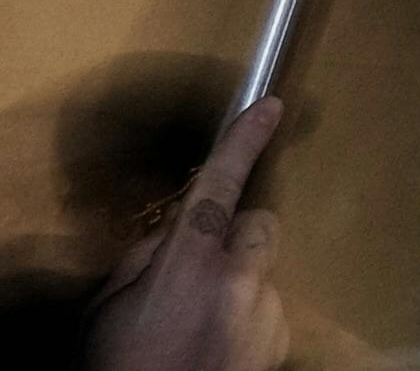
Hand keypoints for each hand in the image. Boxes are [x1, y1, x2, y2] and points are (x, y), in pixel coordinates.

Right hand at [92, 100, 280, 370]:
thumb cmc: (119, 366)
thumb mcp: (106, 309)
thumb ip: (141, 261)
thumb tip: (170, 235)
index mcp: (186, 265)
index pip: (218, 188)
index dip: (243, 143)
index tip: (269, 106)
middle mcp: (237, 282)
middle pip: (259, 225)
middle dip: (235, 238)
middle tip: (198, 273)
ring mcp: (267, 313)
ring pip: (264, 271)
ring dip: (241, 284)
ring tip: (199, 324)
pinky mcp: (282, 340)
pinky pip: (271, 308)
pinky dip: (249, 318)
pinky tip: (217, 346)